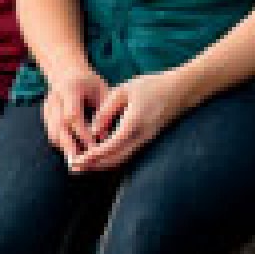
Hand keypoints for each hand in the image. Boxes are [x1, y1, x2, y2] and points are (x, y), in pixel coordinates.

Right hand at [42, 70, 108, 164]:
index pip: (72, 115)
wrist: (68, 73)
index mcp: (70, 87)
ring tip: (78, 165)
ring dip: (66, 149)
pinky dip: (63, 146)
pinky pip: (53, 134)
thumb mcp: (102, 91)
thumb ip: (104, 112)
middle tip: (83, 163)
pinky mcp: (45, 116)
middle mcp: (54, 98)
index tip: (96, 146)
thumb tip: (104, 137)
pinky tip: (74, 156)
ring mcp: (47, 107)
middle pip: (58, 126)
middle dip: (71, 146)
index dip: (83, 133)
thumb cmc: (91, 84)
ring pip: (53, 132)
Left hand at [70, 69, 195, 172]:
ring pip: (121, 159)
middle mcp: (141, 137)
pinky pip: (127, 154)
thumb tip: (91, 131)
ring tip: (81, 165)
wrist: (181, 90)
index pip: (110, 146)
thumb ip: (106, 111)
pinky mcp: (146, 141)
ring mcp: (146, 141)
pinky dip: (111, 158)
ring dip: (101, 164)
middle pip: (115, 159)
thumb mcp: (123, 91)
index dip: (92, 156)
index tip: (76, 160)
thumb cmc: (151, 86)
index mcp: (134, 124)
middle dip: (93, 166)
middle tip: (73, 167)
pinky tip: (97, 157)